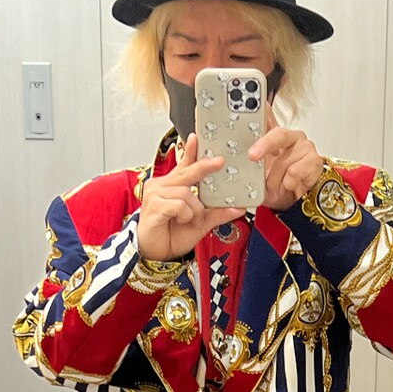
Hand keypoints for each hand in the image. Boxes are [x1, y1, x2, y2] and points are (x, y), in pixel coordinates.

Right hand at [137, 133, 245, 260]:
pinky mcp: (154, 205)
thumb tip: (238, 207)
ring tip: (188, 220)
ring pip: (186, 193)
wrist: (155, 254)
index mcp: (172, 187)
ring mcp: (156, 194)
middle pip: (187, 172)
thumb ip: (217, 214)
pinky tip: (178, 221)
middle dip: (204, 167)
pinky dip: (185, 215)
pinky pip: (179, 205)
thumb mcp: (200, 224)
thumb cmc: (172, 236)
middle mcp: (162, 186)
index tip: (196, 138)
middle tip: (220, 162)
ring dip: (194, 210)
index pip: (183, 165)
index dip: (190, 151)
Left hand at [248, 103, 324, 210]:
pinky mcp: (315, 160)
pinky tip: (289, 186)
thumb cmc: (277, 184)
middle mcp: (291, 137)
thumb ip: (249, 158)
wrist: (295, 202)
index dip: (258, 107)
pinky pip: (295, 172)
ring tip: (274, 187)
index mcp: (275, 135)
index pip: (268, 114)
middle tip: (252, 156)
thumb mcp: (258, 172)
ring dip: (275, 180)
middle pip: (278, 133)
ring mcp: (305, 147)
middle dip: (264, 145)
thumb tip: (230, 153)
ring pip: (284, 161)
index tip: (246, 103)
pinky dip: (288, 184)